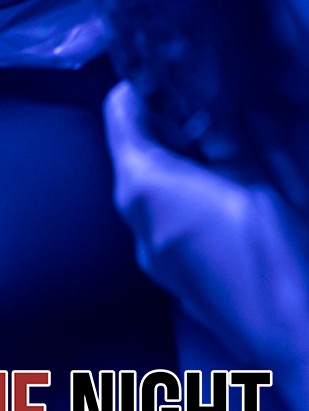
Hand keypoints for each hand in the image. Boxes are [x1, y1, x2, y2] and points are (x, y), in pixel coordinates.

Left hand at [105, 80, 308, 410]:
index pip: (119, 112)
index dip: (142, 84)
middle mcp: (135, 220)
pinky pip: (168, 220)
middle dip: (167, 123)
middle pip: (134, 149)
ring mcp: (153, 256)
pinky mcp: (175, 279)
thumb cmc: (272, 254)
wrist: (295, 339)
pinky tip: (226, 195)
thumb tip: (213, 109)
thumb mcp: (255, 176)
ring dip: (179, 161)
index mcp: (142, 186)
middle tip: (206, 106)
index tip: (169, 71)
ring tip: (223, 148)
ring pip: (151, 186)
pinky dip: (187, 197)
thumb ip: (225, 136)